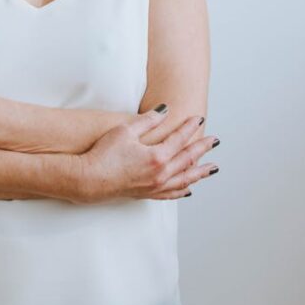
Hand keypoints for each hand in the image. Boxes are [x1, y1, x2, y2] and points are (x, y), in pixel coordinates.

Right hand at [78, 107, 218, 202]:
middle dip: (202, 148)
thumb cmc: (104, 154)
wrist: (90, 179)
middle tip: (215, 141)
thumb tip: (164, 110)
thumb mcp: (125, 130)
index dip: (190, 128)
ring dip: (199, 172)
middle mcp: (161, 173)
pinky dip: (183, 190)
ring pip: (184, 179)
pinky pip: (172, 193)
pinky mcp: (147, 194)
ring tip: (212, 168)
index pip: (180, 139)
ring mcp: (155, 186)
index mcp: (157, 156)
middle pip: (188, 159)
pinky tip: (189, 188)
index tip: (199, 119)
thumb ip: (147, 120)